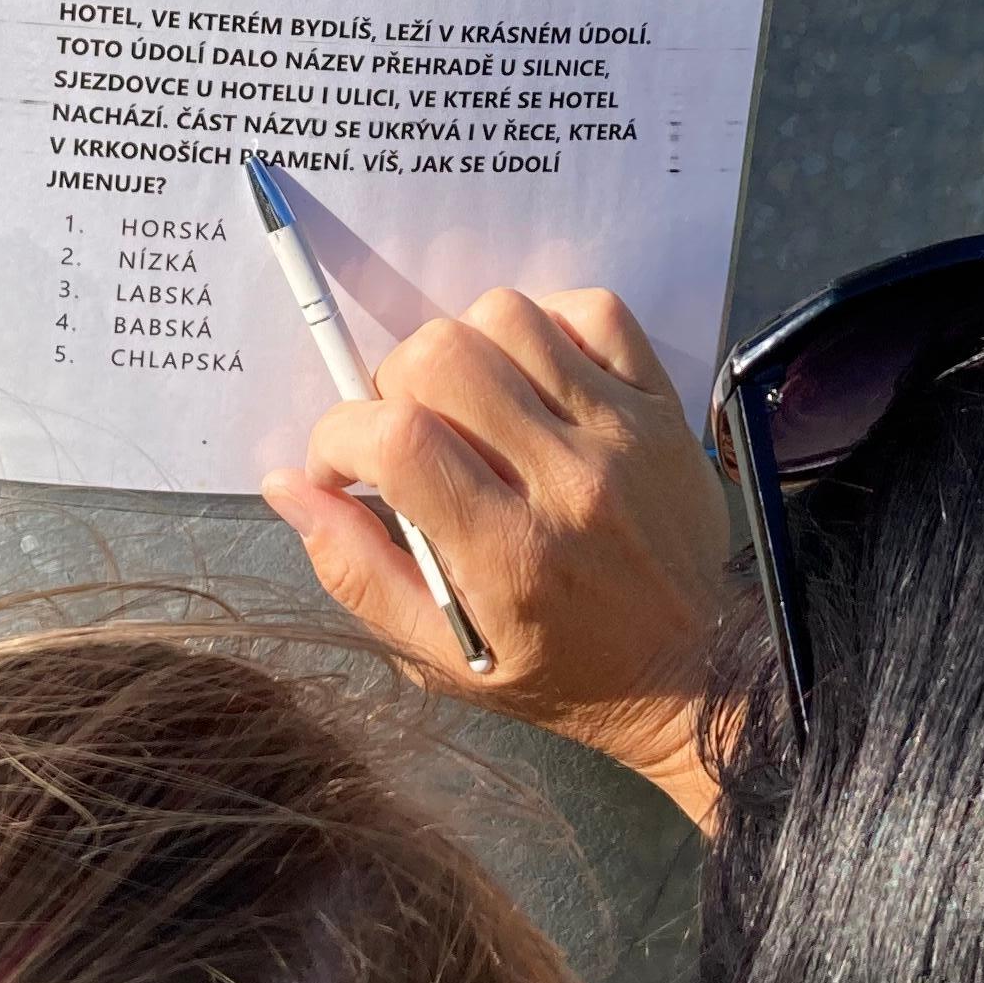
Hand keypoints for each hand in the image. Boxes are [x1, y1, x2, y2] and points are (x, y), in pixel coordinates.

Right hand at [261, 286, 734, 828]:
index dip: (340, 436)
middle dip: (394, 385)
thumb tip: (288, 485)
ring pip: (508, 317)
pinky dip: (548, 325)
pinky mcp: (663, 405)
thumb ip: (357, 572)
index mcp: (508, 555)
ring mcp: (623, 433)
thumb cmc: (560, 671)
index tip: (342, 466)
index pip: (398, 439)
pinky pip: (594, 309)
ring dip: (465, 349)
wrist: (695, 673)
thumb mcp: (442, 655)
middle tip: (408, 434)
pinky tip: (534, 378)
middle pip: (442, 357)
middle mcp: (567, 481)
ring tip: (470, 404)